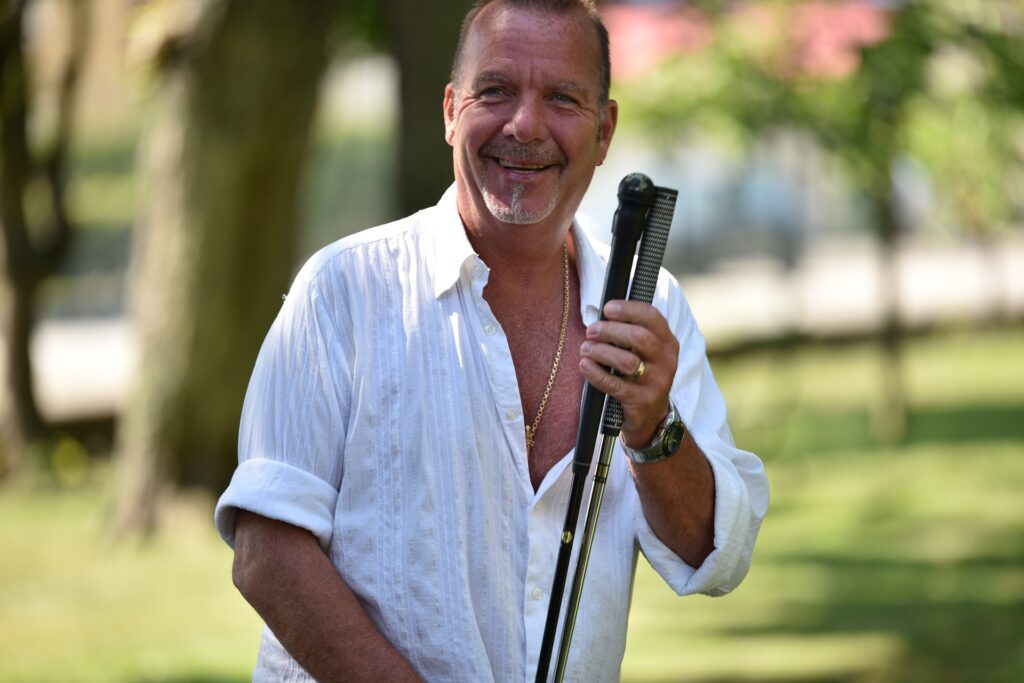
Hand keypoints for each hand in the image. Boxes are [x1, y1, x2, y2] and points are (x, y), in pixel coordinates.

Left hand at [578, 300, 678, 448]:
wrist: (650, 418)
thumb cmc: (641, 376)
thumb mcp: (647, 354)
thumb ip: (633, 334)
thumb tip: (603, 314)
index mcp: (668, 343)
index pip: (653, 317)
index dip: (628, 309)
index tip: (607, 308)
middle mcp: (666, 362)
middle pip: (639, 337)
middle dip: (611, 330)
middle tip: (591, 330)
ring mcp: (656, 383)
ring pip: (627, 362)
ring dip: (601, 351)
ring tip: (585, 348)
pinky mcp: (641, 401)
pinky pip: (614, 385)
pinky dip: (596, 373)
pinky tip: (584, 365)